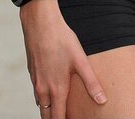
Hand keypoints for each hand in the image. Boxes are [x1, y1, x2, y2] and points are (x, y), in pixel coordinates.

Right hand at [21, 0, 105, 117]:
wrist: (40, 25)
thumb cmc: (62, 41)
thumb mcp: (81, 61)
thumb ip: (91, 83)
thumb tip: (102, 100)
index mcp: (57, 89)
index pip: (58, 118)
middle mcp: (43, 89)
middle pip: (47, 115)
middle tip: (67, 118)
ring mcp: (35, 82)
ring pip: (41, 105)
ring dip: (49, 111)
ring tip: (59, 113)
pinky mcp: (32, 73)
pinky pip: (37, 93)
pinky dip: (44, 100)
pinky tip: (51, 95)